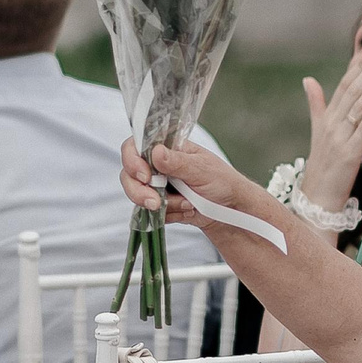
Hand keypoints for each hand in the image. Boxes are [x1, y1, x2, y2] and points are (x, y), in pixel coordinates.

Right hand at [122, 137, 251, 227]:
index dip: (133, 160)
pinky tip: (187, 211)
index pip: (136, 146)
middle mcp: (158, 166)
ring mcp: (158, 186)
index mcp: (168, 149)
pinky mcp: (160, 205)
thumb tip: (156, 152)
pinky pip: (150, 213)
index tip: (145, 176)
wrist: (232, 209)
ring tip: (188, 204)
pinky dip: (169, 215)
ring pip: (137, 195)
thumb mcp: (202, 169)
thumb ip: (178, 162)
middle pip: (129, 174)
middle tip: (155, 202)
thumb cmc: (223, 182)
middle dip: (139, 191)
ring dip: (162, 205)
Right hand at [301, 48, 361, 211]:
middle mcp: (331, 124)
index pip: (342, 85)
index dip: (356, 66)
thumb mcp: (318, 131)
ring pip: (356, 106)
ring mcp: (339, 138)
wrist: (318, 196)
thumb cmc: (322, 163)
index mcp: (327, 117)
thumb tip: (307, 79)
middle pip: (350, 90)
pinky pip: (361, 130)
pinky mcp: (349, 153)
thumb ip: (316, 104)